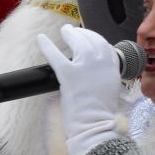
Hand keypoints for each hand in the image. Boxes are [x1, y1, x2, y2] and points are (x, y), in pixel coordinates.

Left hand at [35, 24, 126, 154]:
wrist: (95, 124)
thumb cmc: (101, 112)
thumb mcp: (111, 88)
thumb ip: (105, 74)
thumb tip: (96, 70)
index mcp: (112, 67)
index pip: (104, 45)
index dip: (94, 39)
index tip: (88, 38)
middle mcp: (100, 62)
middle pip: (91, 40)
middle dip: (82, 33)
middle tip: (73, 31)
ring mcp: (84, 67)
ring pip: (77, 42)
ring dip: (70, 34)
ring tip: (65, 30)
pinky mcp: (68, 74)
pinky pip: (55, 56)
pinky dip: (47, 46)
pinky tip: (41, 39)